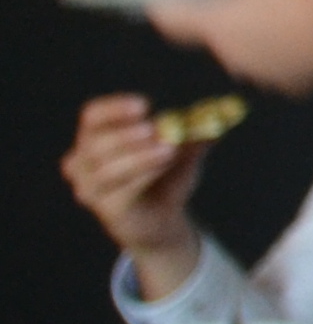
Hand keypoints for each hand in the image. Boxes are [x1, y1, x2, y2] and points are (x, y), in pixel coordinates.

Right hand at [61, 94, 205, 270]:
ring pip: (108, 168)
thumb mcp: (181, 148)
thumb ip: (195, 131)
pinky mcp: (106, 209)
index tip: (145, 105)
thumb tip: (218, 112)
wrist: (163, 218)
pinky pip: (121, 190)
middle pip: (95, 142)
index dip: (114, 109)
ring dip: (140, 156)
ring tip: (168, 148)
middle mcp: (83, 161)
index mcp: (95, 138)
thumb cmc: (164, 176)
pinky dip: (143, 175)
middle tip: (155, 129)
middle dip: (126, 135)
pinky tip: (163, 164)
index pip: (92, 116)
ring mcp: (90, 187)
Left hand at [145, 0, 312, 94]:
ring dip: (259, 29)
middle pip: (212, 30)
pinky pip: (280, 62)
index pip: (164, 14)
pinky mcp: (300, 84)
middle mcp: (232, 57)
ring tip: (294, 4)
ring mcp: (267, 75)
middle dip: (226, 9)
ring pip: (248, 47)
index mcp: (216, 24)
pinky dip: (288, 46)